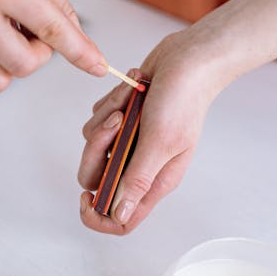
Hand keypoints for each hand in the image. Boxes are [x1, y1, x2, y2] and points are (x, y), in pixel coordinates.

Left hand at [78, 30, 217, 233]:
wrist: (189, 57)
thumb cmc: (184, 99)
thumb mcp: (161, 142)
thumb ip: (137, 180)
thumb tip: (119, 216)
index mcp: (154, 180)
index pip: (122, 218)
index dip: (99, 216)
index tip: (87, 198)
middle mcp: (139, 165)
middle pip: (97, 178)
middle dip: (97, 150)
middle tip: (115, 124)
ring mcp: (129, 142)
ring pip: (94, 144)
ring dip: (107, 117)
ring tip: (132, 98)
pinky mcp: (121, 120)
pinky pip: (97, 119)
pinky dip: (111, 102)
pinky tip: (133, 89)